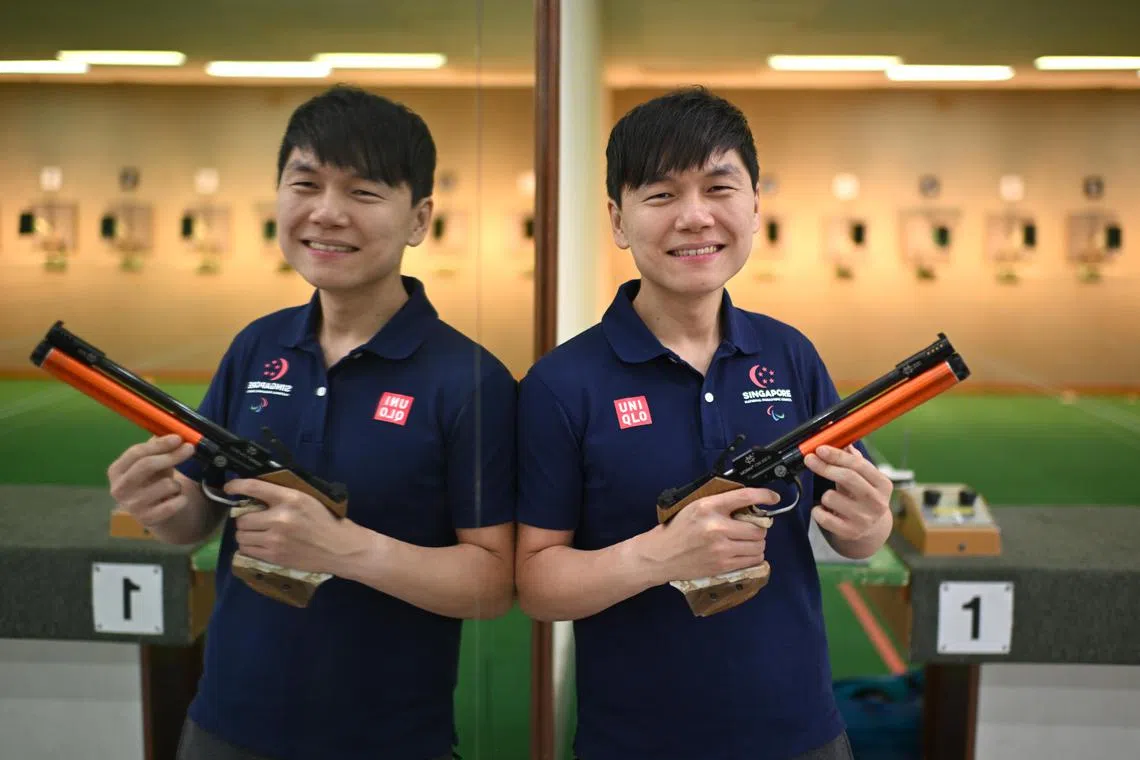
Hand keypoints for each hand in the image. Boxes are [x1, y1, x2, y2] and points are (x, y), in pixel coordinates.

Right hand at [107, 434, 195, 527]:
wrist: (154, 513)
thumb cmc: (152, 481)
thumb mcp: (151, 463)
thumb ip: (159, 448)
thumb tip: (174, 436)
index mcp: (116, 471)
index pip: (136, 453)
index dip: (159, 444)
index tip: (178, 438)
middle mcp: (119, 489)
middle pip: (146, 465)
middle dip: (172, 455)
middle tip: (190, 448)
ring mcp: (132, 506)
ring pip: (166, 484)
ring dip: (176, 483)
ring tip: (172, 487)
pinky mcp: (148, 519)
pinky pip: (175, 503)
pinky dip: (182, 498)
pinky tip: (176, 499)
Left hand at [223, 478, 370, 574]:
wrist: (339, 548)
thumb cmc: (324, 520)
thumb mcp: (306, 499)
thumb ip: (281, 495)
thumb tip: (254, 493)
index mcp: (290, 498)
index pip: (253, 487)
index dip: (236, 485)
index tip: (229, 487)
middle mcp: (279, 518)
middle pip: (242, 518)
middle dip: (244, 518)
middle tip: (254, 519)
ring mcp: (275, 539)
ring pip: (241, 536)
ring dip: (246, 534)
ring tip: (257, 533)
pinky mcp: (274, 556)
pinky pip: (247, 550)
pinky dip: (250, 546)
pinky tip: (261, 543)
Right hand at [640, 487, 777, 583]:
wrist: (661, 555)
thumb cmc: (679, 528)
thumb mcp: (696, 507)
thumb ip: (721, 504)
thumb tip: (750, 503)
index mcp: (708, 507)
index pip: (744, 496)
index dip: (764, 495)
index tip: (773, 497)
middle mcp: (716, 527)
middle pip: (758, 528)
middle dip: (759, 528)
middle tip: (752, 527)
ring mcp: (721, 549)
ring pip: (758, 546)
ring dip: (757, 543)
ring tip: (746, 541)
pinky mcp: (723, 565)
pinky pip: (752, 560)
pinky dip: (753, 556)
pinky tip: (743, 552)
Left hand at [805, 445, 892, 541]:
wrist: (871, 530)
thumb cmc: (864, 497)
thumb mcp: (865, 478)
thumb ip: (854, 460)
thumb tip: (842, 442)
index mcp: (883, 485)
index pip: (859, 465)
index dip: (837, 455)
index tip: (820, 449)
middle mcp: (877, 503)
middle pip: (847, 478)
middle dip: (825, 466)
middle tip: (810, 460)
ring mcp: (864, 519)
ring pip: (831, 497)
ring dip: (824, 494)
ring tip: (830, 497)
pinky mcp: (850, 532)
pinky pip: (823, 517)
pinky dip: (818, 511)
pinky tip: (824, 509)